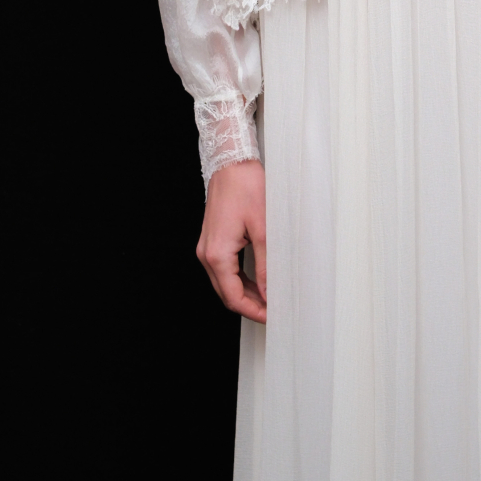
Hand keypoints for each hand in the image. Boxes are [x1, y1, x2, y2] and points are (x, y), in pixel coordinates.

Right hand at [196, 159, 266, 322]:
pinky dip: (240, 279)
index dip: (253, 311)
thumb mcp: (263, 229)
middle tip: (273, 311)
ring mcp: (207, 247)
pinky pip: (224, 269)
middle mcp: (207, 254)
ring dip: (245, 294)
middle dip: (250, 306)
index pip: (233, 298)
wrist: (231, 163)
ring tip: (269, 298)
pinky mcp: (212, 240)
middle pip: (226, 294)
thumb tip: (269, 292)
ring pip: (225, 283)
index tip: (271, 317)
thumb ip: (265, 265)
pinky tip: (257, 281)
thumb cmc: (246, 188)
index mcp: (217, 254)